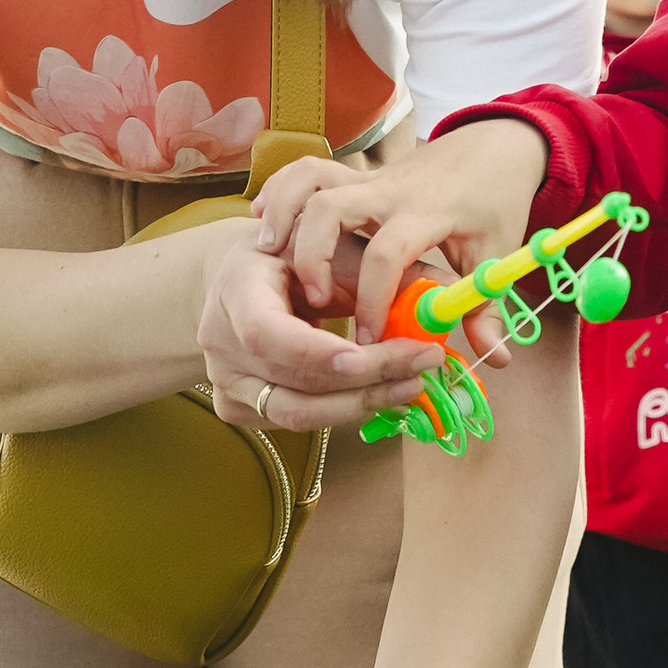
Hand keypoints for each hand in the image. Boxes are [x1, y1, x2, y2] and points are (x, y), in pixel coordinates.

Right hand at [197, 210, 457, 436]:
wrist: (240, 278)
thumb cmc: (295, 255)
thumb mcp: (333, 246)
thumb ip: (387, 268)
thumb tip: (448, 295)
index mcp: (235, 287)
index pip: (269, 333)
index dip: (317, 353)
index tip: (370, 359)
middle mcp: (219, 341)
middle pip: (294, 380)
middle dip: (366, 379)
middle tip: (423, 365)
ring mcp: (225, 381)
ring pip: (296, 412)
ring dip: (361, 402)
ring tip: (412, 384)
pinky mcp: (237, 408)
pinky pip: (295, 421)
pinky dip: (342, 410)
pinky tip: (380, 393)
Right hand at [254, 121, 550, 344]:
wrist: (493, 145)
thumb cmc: (493, 201)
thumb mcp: (496, 254)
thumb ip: (485, 306)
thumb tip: (496, 357)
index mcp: (425, 212)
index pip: (386, 254)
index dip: (373, 301)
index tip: (368, 341)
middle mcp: (388, 191)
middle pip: (329, 209)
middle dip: (312, 259)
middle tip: (316, 302)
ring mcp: (366, 180)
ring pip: (309, 181)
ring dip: (285, 216)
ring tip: (270, 256)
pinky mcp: (354, 177)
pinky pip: (305, 173)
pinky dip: (281, 192)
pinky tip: (265, 223)